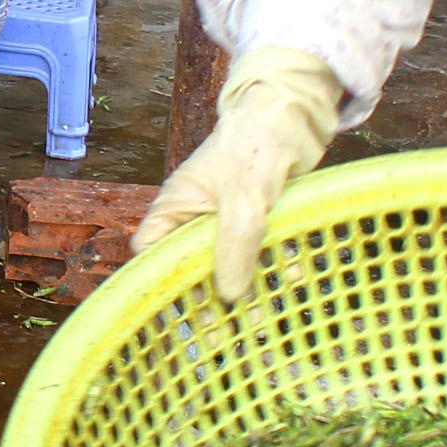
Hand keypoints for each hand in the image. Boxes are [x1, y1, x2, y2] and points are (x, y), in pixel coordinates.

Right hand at [129, 48, 343, 304]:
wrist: (295, 113)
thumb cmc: (255, 144)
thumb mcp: (243, 200)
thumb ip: (235, 247)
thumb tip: (230, 297)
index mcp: (176, 207)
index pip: (150, 252)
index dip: (156, 281)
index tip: (175, 310)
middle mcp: (196, 216)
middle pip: (191, 266)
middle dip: (208, 296)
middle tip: (221, 333)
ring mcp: (228, 218)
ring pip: (230, 262)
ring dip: (246, 286)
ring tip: (260, 317)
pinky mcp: (259, 219)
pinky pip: (260, 251)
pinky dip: (274, 266)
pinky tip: (292, 279)